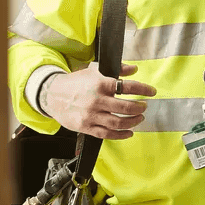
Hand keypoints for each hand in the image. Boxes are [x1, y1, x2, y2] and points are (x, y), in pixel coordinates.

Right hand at [41, 63, 155, 139]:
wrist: (52, 94)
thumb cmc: (76, 82)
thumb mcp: (95, 70)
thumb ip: (117, 69)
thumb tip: (134, 69)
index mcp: (101, 84)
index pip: (128, 87)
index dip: (144, 89)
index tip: (152, 92)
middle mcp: (97, 100)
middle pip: (125, 107)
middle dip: (139, 108)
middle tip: (144, 107)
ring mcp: (91, 115)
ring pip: (118, 123)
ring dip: (133, 122)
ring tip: (139, 119)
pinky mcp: (85, 126)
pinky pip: (106, 134)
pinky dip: (120, 135)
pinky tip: (129, 132)